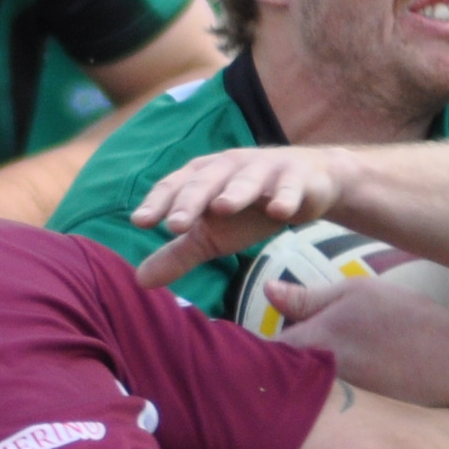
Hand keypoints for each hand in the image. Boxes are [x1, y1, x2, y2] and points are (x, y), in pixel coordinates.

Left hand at [131, 148, 352, 287]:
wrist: (307, 185)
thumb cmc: (249, 209)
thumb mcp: (212, 235)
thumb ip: (179, 254)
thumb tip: (140, 282)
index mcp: (203, 177)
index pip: (175, 186)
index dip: (158, 203)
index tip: (141, 222)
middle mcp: (229, 167)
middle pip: (205, 182)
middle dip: (190, 201)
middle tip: (175, 224)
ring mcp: (264, 170)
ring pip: (246, 180)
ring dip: (235, 192)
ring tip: (223, 207)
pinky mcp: (296, 178)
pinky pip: (290, 188)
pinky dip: (285, 197)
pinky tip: (280, 212)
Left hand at [265, 275, 448, 407]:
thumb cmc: (404, 317)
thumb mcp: (355, 292)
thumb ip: (306, 296)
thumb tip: (267, 290)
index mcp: (309, 344)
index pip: (260, 352)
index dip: (256, 348)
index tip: (257, 343)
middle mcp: (315, 382)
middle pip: (278, 378)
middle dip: (278, 368)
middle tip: (295, 353)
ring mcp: (334, 405)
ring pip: (302, 396)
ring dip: (302, 386)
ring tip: (327, 370)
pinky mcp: (354, 421)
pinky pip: (326, 411)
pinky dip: (327, 403)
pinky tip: (347, 388)